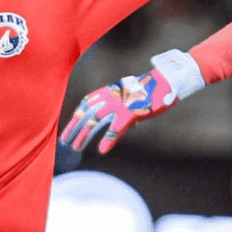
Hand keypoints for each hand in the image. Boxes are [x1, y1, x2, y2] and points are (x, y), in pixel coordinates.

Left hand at [60, 69, 177, 153]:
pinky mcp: (131, 112)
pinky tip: (101, 150)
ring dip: (84, 135)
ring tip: (76, 148)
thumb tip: (125, 128)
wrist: (167, 80)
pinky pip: (116, 128)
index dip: (76, 117)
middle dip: (75, 128)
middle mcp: (112, 96)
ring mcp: (120, 104)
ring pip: (96, 120)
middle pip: (87, 113)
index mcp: (111, 91)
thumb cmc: (152, 91)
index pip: (87, 103)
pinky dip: (108, 139)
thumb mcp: (134, 98)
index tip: (68, 129)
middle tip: (65, 142)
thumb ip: (127, 111)